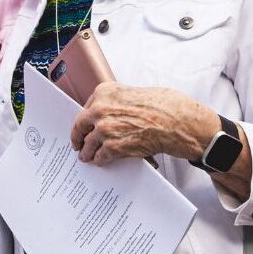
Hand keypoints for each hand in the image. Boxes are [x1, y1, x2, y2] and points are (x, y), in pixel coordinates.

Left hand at [71, 83, 217, 165]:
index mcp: (105, 92)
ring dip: (87, 152)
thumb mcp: (134, 93)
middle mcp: (100, 109)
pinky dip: (100, 160)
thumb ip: (118, 101)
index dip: (85, 120)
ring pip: (88, 144)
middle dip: (78, 136)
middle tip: (77, 144)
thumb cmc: (162, 106)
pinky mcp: (112, 147)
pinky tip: (101, 161)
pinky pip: (100, 156)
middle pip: (80, 126)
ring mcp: (105, 129)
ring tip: (87, 157)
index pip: (86, 108)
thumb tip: (113, 113)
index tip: (83, 126)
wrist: (175, 121)